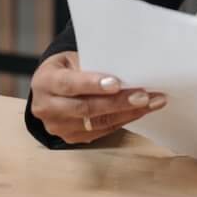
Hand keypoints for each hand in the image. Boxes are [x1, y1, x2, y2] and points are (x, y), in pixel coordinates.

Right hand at [29, 51, 166, 144]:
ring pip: (97, 122)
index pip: (69, 84)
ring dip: (128, 113)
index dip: (92, 84)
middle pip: (86, 108)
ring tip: (152, 103)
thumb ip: (92, 65)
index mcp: (44, 81)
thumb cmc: (67, 67)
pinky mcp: (71, 138)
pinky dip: (124, 120)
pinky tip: (141, 111)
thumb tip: (126, 70)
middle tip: (144, 96)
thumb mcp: (72, 58)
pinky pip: (102, 130)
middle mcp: (46, 107)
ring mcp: (58, 126)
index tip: (116, 83)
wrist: (51, 88)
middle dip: (118, 102)